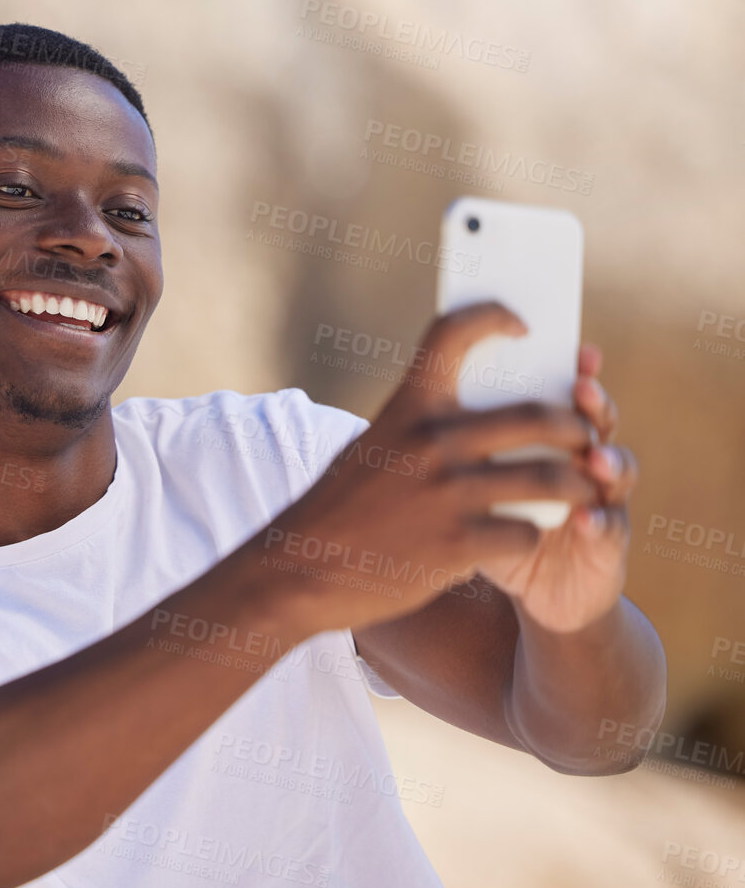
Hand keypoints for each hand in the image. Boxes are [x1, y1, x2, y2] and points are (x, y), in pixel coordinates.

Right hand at [253, 302, 597, 632]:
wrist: (302, 569)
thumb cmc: (342, 506)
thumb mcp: (373, 447)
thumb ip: (420, 426)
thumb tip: (485, 410)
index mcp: (406, 408)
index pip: (453, 334)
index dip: (494, 317)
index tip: (522, 326)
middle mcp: (431, 443)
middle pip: (537, 416)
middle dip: (576, 426)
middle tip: (584, 435)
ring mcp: (448, 495)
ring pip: (550, 478)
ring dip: (578, 483)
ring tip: (583, 488)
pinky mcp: (459, 545)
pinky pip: (528, 531)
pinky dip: (534, 533)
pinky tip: (523, 535)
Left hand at [474, 345, 637, 631]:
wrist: (532, 593)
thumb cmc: (490, 530)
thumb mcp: (468, 486)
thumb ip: (464, 448)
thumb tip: (428, 402)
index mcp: (545, 439)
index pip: (561, 394)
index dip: (572, 369)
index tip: (562, 344)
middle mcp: (580, 461)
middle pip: (593, 421)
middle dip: (590, 403)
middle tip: (580, 388)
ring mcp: (600, 500)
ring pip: (617, 468)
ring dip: (609, 458)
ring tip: (594, 458)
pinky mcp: (606, 544)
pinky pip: (608, 528)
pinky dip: (597, 521)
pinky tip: (586, 519)